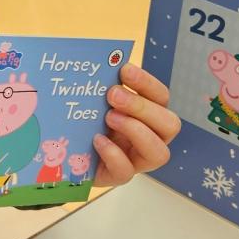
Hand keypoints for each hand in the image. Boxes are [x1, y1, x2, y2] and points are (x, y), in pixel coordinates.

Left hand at [94, 64, 180, 187]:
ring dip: (136, 130)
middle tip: (113, 94)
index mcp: (147, 114)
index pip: (161, 97)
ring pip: (159, 153)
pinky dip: (113, 154)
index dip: (147, 83)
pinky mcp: (118, 176)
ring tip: (108, 117)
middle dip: (142, 107)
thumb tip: (99, 62)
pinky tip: (97, 139)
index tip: (124, 69)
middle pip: (170, 124)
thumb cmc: (87, 120)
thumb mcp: (96, 101)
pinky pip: (126, 171)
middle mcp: (150, 137)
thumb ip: (103, 86)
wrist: (68, 152)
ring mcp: (137, 160)